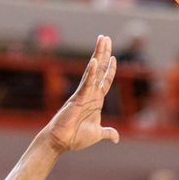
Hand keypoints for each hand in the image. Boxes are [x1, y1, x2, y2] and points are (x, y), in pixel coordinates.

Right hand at [42, 35, 119, 152]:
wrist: (62, 142)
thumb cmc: (76, 137)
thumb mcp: (97, 134)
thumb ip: (108, 132)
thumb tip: (117, 138)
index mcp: (96, 101)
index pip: (105, 81)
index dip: (110, 70)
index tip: (114, 58)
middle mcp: (90, 94)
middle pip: (99, 69)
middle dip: (104, 53)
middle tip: (105, 38)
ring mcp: (84, 94)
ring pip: (93, 70)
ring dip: (99, 54)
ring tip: (102, 39)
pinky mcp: (77, 98)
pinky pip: (86, 84)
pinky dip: (91, 73)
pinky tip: (94, 61)